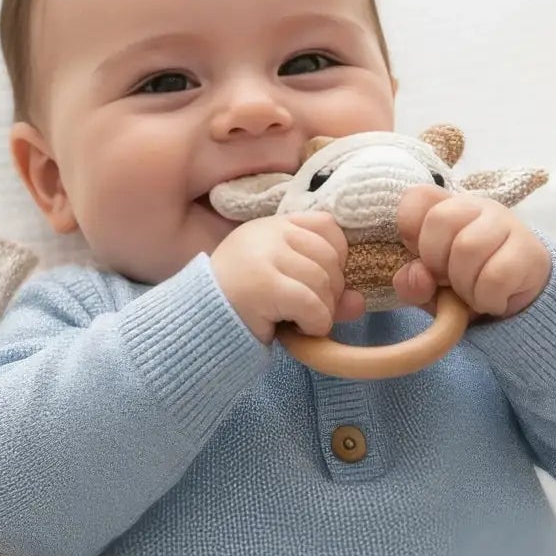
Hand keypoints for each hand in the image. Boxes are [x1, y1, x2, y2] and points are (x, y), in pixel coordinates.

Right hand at [211, 212, 362, 342]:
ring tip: (301, 322)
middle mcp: (267, 233)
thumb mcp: (285, 291)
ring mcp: (264, 256)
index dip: (336, 256)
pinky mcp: (263, 284)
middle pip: (330, 256)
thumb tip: (359, 303)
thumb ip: (323, 291)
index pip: (326, 225)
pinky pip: (312, 304)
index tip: (322, 281)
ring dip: (323, 312)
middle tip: (310, 310)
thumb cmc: (241, 308)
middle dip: (331, 290)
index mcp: (270, 226)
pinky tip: (300, 330)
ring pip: (323, 281)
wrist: (196, 327)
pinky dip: (316, 323)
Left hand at [393, 186, 549, 320]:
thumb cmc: (465, 284)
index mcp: (447, 207)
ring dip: (463, 284)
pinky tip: (492, 300)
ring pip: (468, 246)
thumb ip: (411, 283)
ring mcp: (507, 224)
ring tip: (471, 293)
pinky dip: (486, 299)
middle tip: (447, 281)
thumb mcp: (429, 288)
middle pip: (440, 219)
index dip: (409, 230)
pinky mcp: (530, 250)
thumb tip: (418, 275)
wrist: (515, 300)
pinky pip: (496, 276)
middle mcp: (478, 207)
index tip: (421, 258)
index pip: (417, 197)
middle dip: (435, 261)